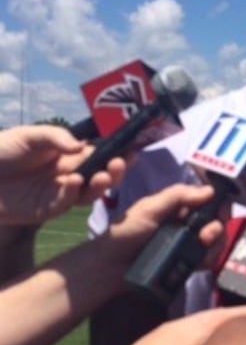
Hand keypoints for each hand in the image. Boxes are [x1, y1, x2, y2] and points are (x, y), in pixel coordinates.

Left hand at [0, 125, 125, 224]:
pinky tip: (73, 182)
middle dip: (115, 172)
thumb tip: (83, 146)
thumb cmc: (2, 149)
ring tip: (104, 176)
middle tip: (121, 165)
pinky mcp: (44, 210)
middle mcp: (69, 175)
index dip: (117, 154)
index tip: (133, 151)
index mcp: (70, 156)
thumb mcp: (31, 135)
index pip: (100, 156)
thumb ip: (57, 138)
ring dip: (100, 186)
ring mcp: (58, 194)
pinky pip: (64, 204)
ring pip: (88, 194)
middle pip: (100, 177)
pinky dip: (72, 194)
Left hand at [107, 182, 224, 268]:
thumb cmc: (125, 232)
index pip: (209, 199)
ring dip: (215, 244)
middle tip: (207, 235)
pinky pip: (208, 259)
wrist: (109, 268)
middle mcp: (187, 222)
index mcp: (179, 205)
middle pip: (217, 220)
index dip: (219, 204)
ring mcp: (188, 243)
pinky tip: (201, 262)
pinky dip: (209, 260)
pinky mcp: (187, 263)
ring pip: (216, 240)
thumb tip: (210, 190)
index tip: (220, 212)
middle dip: (217, 226)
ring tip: (202, 248)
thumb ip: (178, 196)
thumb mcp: (150, 208)